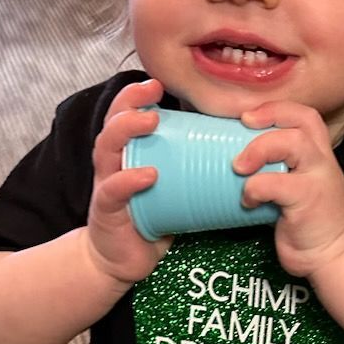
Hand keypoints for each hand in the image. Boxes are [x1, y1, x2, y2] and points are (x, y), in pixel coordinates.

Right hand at [85, 79, 172, 285]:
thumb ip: (190, 166)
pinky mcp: (107, 212)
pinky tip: (148, 175)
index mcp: (128, 153)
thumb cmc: (151, 217)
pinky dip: (129, 181)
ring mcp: (106, 185)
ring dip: (127, 131)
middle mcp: (112, 163)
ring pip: (106, 149)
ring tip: (152, 122)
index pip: (125, 115)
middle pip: (113, 123)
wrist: (124, 260)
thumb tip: (236, 148)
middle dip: (130, 103)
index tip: (156, 83)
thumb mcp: (171, 186)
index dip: (136, 95)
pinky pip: (113, 191)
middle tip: (153, 92)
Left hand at [233, 101, 343, 277]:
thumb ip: (276, 168)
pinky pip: (276, 183)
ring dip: (259, 149)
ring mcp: (318, 179)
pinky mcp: (308, 200)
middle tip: (241, 128)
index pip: (305, 115)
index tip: (248, 116)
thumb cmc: (306, 221)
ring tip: (239, 166)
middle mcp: (322, 160)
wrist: (332, 255)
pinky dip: (254, 188)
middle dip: (268, 118)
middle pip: (302, 120)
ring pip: (293, 143)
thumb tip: (230, 157)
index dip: (276, 108)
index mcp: (318, 154)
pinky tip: (247, 201)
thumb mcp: (295, 186)